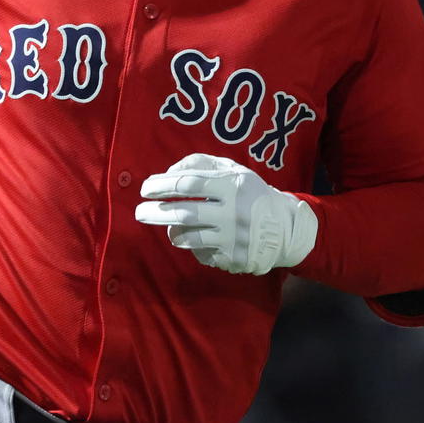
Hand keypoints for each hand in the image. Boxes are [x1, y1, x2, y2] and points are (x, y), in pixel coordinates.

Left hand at [135, 154, 316, 274]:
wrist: (284, 229)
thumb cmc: (251, 194)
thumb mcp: (234, 170)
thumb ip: (201, 164)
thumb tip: (169, 172)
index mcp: (233, 186)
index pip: (189, 184)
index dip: (162, 185)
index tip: (145, 189)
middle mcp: (233, 212)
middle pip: (184, 213)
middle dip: (155, 212)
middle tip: (139, 212)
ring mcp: (233, 238)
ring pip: (188, 237)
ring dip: (171, 231)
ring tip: (168, 226)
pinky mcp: (232, 258)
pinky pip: (200, 253)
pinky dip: (192, 245)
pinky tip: (196, 239)